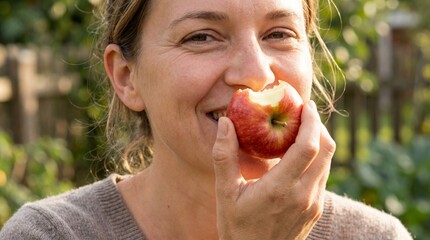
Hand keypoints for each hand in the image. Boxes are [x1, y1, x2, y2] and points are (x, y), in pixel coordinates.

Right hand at [212, 101, 335, 239]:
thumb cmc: (237, 228)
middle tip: (303, 111)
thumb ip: (224, 157)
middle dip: (318, 126)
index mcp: (280, 189)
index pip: (308, 147)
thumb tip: (226, 123)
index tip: (304, 104)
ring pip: (328, 162)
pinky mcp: (316, 210)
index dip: (310, 121)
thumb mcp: (224, 194)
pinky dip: (317, 158)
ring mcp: (313, 204)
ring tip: (302, 129)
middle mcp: (304, 195)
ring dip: (319, 141)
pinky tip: (299, 155)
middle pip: (326, 150)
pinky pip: (324, 175)